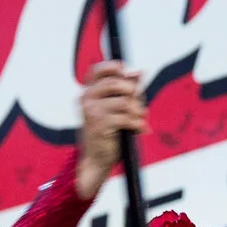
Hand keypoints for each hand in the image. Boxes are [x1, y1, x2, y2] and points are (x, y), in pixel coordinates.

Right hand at [73, 62, 145, 201]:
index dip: (114, 67)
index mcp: (88, 91)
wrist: (97, 159)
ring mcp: (91, 111)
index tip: (127, 74)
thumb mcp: (119, 107)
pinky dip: (137, 124)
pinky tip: (139, 129)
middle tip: (139, 106)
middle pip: (115, 83)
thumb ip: (128, 89)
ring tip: (140, 119)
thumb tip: (139, 71)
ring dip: (138, 111)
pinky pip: (126, 117)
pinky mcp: (99, 124)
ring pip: (124, 102)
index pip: (98, 70)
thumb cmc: (109, 132)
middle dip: (133, 93)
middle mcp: (86, 98)